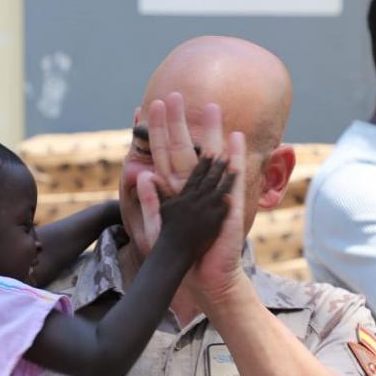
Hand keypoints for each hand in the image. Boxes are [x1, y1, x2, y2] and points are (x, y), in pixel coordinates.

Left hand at [138, 91, 248, 303]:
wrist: (202, 279)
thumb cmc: (179, 258)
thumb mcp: (155, 229)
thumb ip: (148, 202)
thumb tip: (138, 174)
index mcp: (174, 192)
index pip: (161, 157)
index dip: (153, 135)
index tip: (143, 110)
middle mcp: (193, 188)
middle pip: (184, 149)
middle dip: (178, 123)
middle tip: (171, 95)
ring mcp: (213, 194)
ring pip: (210, 156)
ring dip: (210, 131)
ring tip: (210, 106)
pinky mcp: (229, 206)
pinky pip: (234, 178)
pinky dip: (235, 157)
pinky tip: (237, 137)